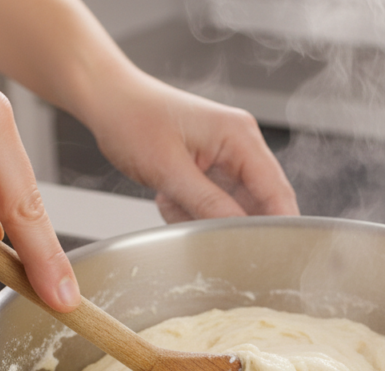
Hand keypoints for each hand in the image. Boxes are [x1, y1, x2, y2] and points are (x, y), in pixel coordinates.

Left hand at [0, 0, 298, 223]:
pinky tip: (167, 197)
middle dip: (231, 222)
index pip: (277, 191)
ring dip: (204, 215)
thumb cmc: (132, 118)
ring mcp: (227, 156)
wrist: (106, 100)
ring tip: (170, 199)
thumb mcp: (168, 168)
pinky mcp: (212, 167)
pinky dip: (192, 209)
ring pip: (234, 208)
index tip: (271, 257)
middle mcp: (241, 144)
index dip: (278, 226)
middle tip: (199, 227)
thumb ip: (208, 203)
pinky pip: (214, 203)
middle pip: (261, 203)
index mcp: (240, 136)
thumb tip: (239, 232)